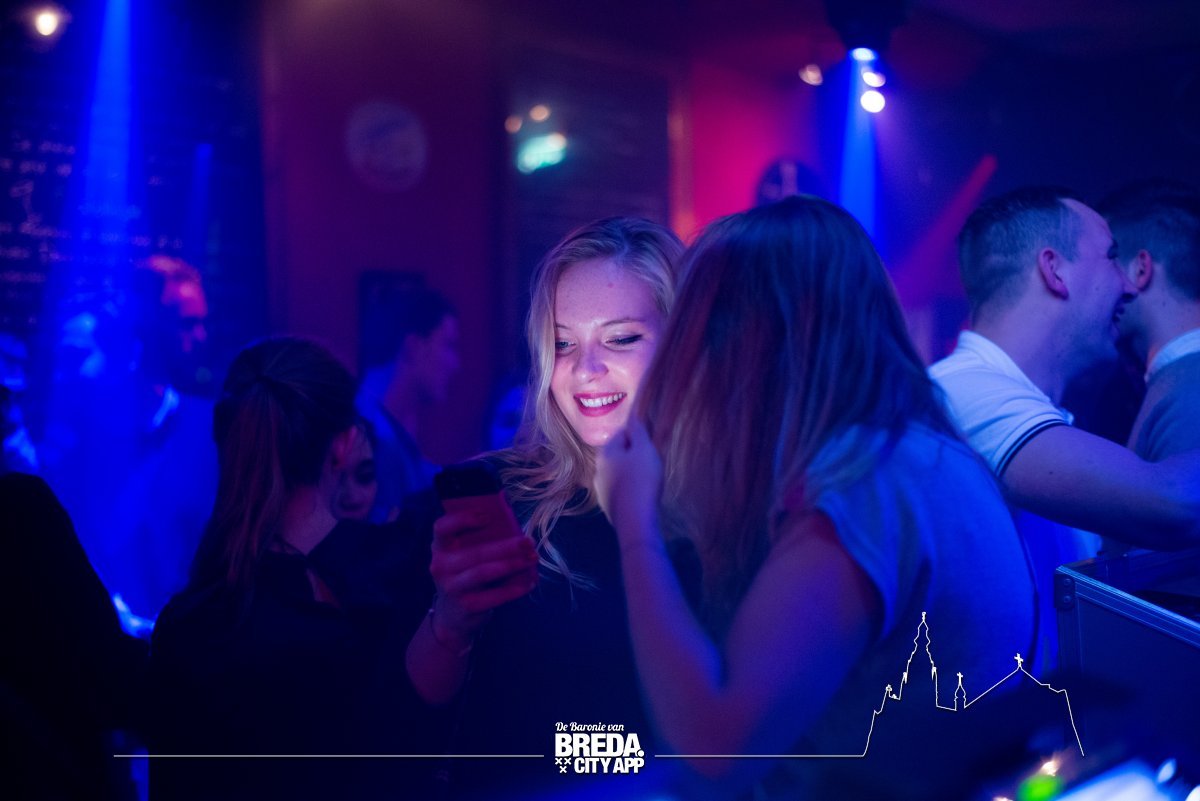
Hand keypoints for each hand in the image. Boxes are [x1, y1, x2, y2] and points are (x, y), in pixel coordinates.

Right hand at [428, 511, 538, 649]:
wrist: (453, 616)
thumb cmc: (464, 575)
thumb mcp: (462, 557)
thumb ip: (478, 541)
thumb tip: (514, 527)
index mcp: (440, 547)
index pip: (442, 528)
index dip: (462, 519)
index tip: (488, 516)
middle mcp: (441, 566)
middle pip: (475, 552)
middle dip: (507, 546)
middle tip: (529, 541)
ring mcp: (452, 587)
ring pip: (485, 572)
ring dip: (513, 564)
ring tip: (533, 559)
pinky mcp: (467, 606)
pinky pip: (494, 596)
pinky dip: (514, 589)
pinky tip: (530, 583)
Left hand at [596, 417, 662, 540]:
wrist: (635, 518)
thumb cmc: (641, 479)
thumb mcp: (644, 449)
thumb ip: (638, 431)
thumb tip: (632, 416)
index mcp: (605, 452)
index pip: (621, 433)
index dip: (638, 435)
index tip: (651, 444)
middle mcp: (598, 469)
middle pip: (619, 454)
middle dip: (634, 454)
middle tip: (652, 462)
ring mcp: (601, 489)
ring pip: (618, 472)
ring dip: (631, 472)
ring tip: (649, 479)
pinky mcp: (608, 505)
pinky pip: (621, 489)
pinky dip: (630, 488)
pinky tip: (641, 494)